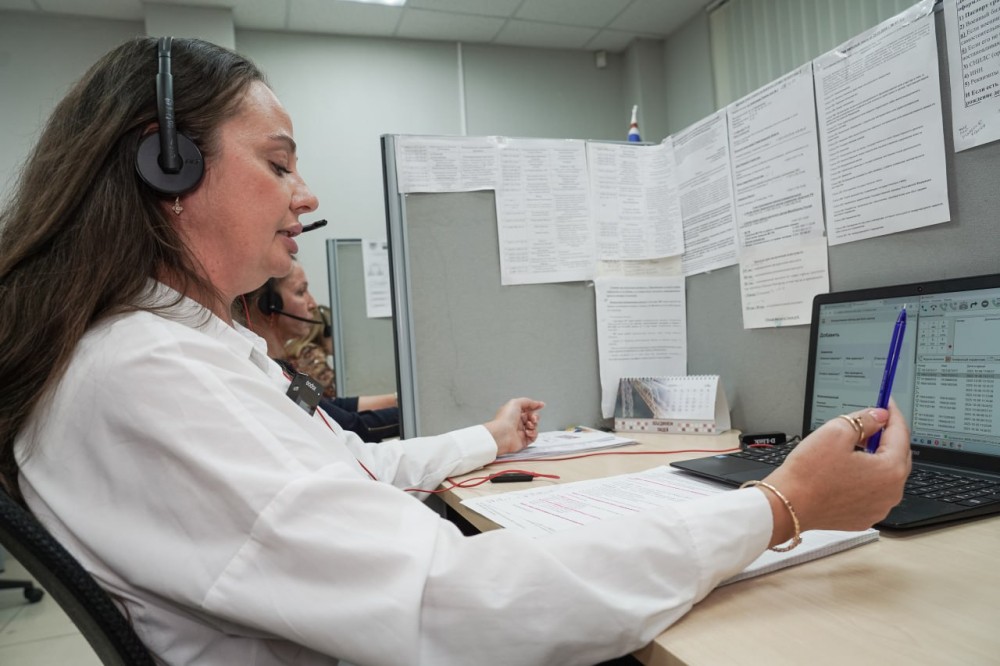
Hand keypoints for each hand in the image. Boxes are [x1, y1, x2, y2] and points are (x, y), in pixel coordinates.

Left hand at [484, 397, 544, 456]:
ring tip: (528, 425)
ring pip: (534, 427)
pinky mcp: (523, 441)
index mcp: (514, 413)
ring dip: (534, 425)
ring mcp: (520, 432)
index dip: (534, 406)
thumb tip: (538, 403)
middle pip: (532, 418)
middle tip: (533, 418)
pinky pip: (533, 436)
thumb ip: (528, 402)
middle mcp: (517, 422)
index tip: (541, 405)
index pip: (527, 409)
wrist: (502, 434)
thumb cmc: (505, 419)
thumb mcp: (516, 403)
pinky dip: (533, 433)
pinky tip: (527, 432)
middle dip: (535, 417)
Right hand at [760, 400, 911, 543]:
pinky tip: (846, 470)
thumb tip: (879, 416)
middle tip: (869, 423)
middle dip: (886, 436)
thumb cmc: (809, 473)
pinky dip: (866, 478)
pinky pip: (873, 492)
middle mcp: (891, 493)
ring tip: (852, 447)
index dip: (892, 414)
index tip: (886, 404)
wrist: (788, 505)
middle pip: (898, 455)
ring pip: (886, 474)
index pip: (900, 433)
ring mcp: (879, 508)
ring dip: (876, 458)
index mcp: (889, 470)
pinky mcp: (864, 516)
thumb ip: (864, 420)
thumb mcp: (836, 432)